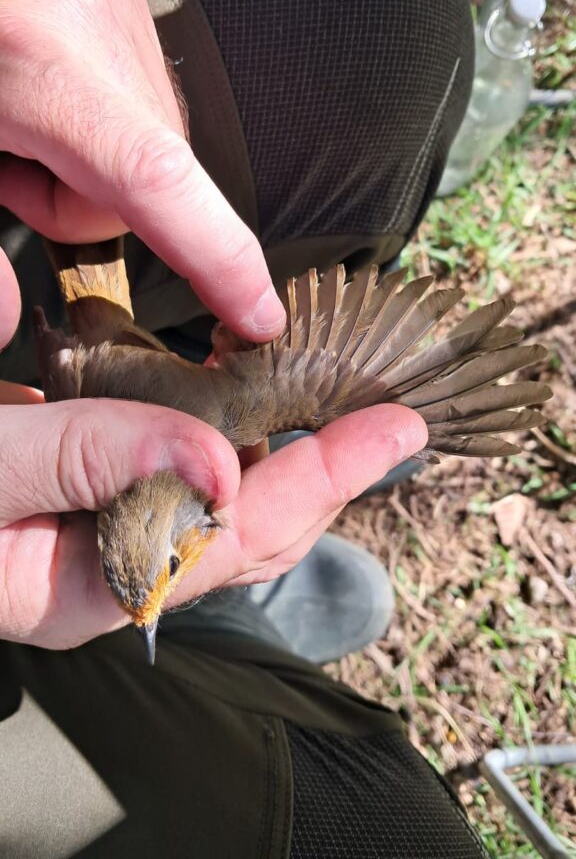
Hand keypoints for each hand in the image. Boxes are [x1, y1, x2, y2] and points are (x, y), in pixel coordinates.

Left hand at [0, 0, 283, 339]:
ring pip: (154, 150)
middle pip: (148, 181)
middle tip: (12, 171)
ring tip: (23, 132)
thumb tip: (8, 325)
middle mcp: (87, 17)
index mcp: (30, 57)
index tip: (260, 317)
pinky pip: (146, 108)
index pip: (152, 177)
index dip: (217, 257)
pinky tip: (50, 105)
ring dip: (94, 168)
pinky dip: (103, 131)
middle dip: (85, 205)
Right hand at [0, 381, 425, 648]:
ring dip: (286, 459)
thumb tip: (214, 458)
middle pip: (251, 532)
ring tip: (340, 414)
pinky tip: (243, 406)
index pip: (238, 536)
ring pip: (223, 508)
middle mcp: (114, 569)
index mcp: (92, 583)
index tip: (393, 430)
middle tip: (388, 421)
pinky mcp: (90, 499)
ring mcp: (104, 536)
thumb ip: (84, 462)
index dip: (325, 481)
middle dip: (327, 476)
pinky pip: (182, 478)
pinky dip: (226, 439)